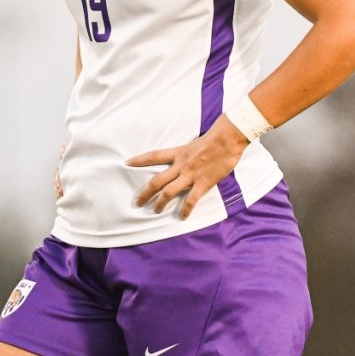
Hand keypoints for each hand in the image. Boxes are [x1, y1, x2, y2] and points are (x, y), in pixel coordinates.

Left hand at [128, 118, 249, 217]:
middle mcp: (181, 165)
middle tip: (137, 202)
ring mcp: (191, 175)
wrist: (227, 139)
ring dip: (160, 203)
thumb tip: (184, 159)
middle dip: (145, 192)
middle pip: (157, 180)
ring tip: (155, 211)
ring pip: (169, 191)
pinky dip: (186, 209)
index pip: (154, 156)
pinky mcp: (203, 183)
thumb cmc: (214, 139)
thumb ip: (187, 154)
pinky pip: (191, 199)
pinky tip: (182, 216)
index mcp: (178, 153)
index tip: (127, 163)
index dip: (139, 160)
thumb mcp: (194, 144)